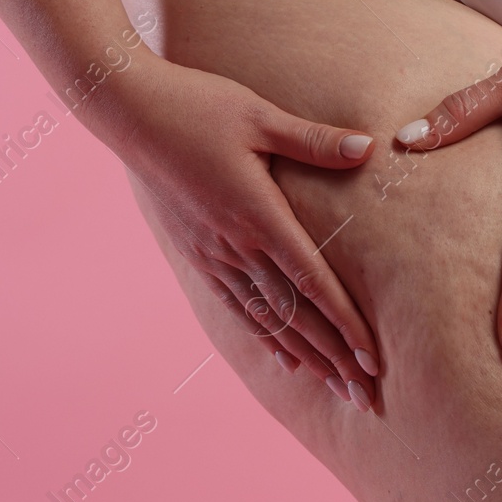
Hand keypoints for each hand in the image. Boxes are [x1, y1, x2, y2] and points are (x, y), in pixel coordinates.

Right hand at [97, 55, 381, 410]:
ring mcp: (213, 254)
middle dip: (333, 357)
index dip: (344, 324)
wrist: (130, 113)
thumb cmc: (198, 106)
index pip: (311, 282)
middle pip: (294, 314)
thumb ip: (313, 140)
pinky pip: (237, 305)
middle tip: (367, 396)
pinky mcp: (198, 253)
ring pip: (267, 318)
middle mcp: (235, 246)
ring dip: (306, 355)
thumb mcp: (260, 116)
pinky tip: (285, 356)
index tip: (371, 359)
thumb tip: (367, 147)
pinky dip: (265, 334)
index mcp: (257, 215)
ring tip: (336, 387)